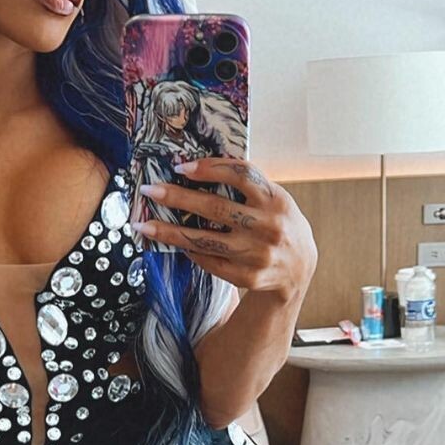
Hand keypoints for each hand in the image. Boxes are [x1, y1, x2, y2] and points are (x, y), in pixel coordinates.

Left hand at [133, 156, 317, 297]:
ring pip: (205, 241)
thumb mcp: (274, 199)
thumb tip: (196, 170)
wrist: (299, 268)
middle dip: (178, 198)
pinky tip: (175, 244)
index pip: (240, 175)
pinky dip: (191, 252)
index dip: (209, 168)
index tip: (180, 167)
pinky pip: (211, 262)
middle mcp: (269, 226)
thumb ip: (247, 186)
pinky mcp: (250, 277)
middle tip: (150, 191)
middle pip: (215, 208)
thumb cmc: (278, 223)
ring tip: (144, 226)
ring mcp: (259, 254)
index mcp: (275, 199)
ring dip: (170, 232)